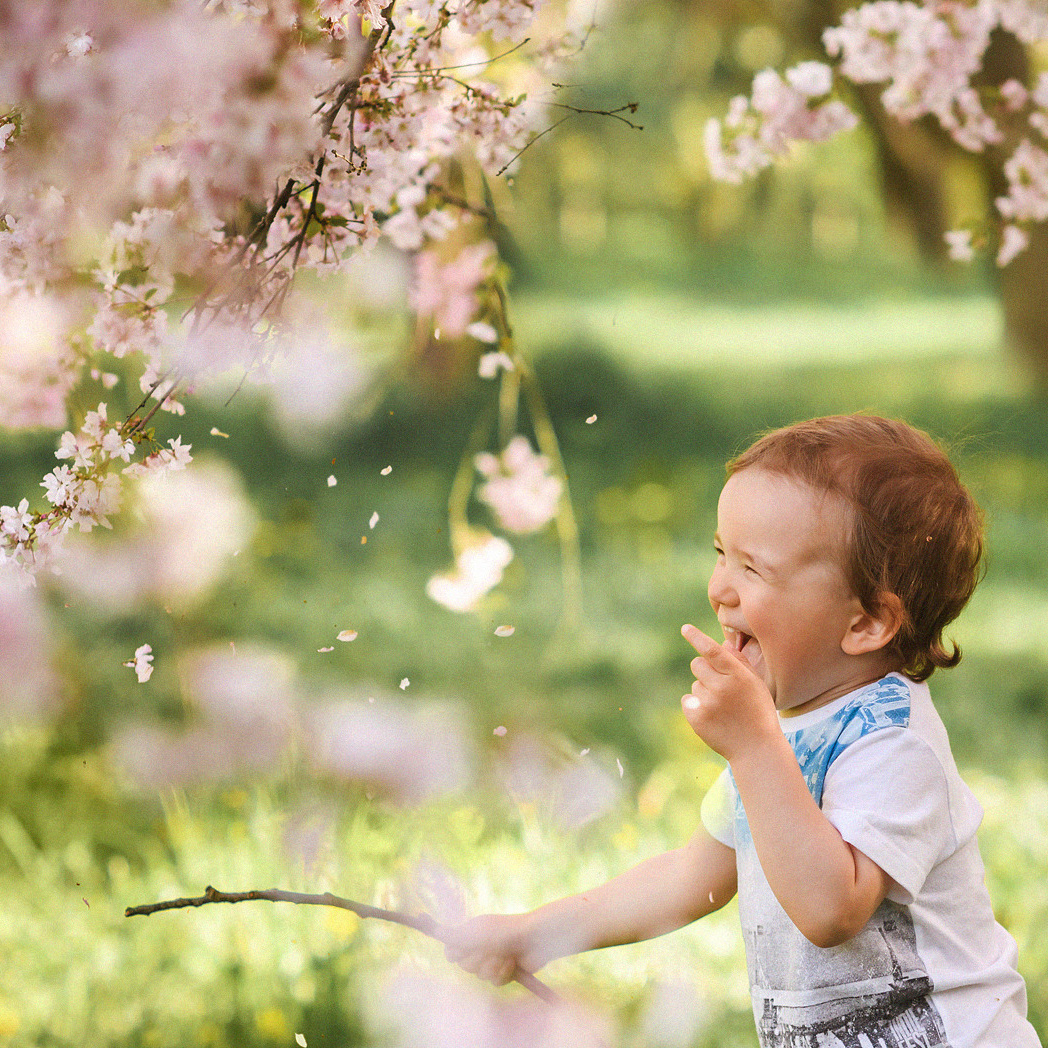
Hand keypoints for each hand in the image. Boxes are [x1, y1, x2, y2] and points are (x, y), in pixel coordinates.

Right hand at [442, 913, 538, 985]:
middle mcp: (480, 946)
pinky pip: (495, 981)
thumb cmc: (504, 931)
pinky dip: (503, 973)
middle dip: (477, 960)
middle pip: (465, 965)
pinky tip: (512, 963)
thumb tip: (436, 931)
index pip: (452, 950)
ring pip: (481, 975)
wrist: (535, 938)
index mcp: (472, 933)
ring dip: (493, 966)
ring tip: (505, 955)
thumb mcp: (477, 932)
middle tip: (490, 949)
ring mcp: (493, 959)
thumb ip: (455, 936)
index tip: (459, 952)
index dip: (455, 953)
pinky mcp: (505, 971)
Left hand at [680, 624, 778, 760]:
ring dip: (704, 691)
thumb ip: (739, 663)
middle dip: (704, 670)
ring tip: (723, 708)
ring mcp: (707, 703)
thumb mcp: (756, 685)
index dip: (697, 638)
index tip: (685, 628)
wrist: (757, 749)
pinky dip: (695, 706)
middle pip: (697, 664)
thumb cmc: (758, 712)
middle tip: (720, 686)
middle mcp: (721, 687)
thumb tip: (722, 645)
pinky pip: (687, 700)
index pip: (713, 651)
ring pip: (695, 684)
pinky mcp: (696, 718)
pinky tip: (713, 717)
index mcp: (738, 676)